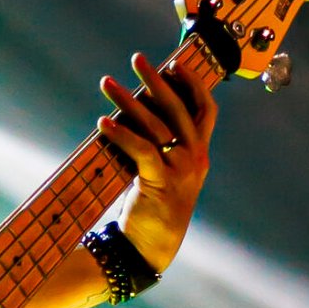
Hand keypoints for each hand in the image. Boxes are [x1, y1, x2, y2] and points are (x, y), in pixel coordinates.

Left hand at [96, 53, 216, 273]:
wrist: (151, 247)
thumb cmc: (154, 208)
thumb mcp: (165, 172)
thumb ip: (162, 146)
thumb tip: (140, 112)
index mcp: (199, 154)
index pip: (205, 110)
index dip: (192, 85)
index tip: (175, 64)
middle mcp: (195, 158)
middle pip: (178, 108)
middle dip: (156, 80)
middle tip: (137, 60)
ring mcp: (180, 170)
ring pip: (155, 125)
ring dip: (129, 100)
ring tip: (108, 83)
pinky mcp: (159, 181)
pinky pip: (140, 149)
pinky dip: (120, 133)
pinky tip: (103, 122)